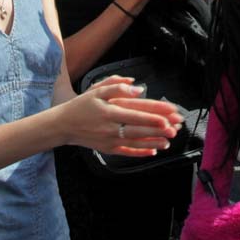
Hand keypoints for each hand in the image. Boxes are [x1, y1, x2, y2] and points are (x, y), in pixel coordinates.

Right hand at [60, 76, 181, 155]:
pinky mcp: (108, 149)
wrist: (64, 125)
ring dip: (154, 141)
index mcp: (109, 110)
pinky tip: (153, 151)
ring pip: (136, 141)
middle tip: (176, 128)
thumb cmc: (81, 105)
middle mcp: (110, 126)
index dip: (153, 113)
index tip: (169, 115)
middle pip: (139, 128)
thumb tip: (138, 88)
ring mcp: (109, 140)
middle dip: (159, 128)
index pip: (136, 112)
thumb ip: (116, 86)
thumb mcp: (96, 90)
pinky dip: (141, 152)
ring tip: (169, 140)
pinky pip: (127, 152)